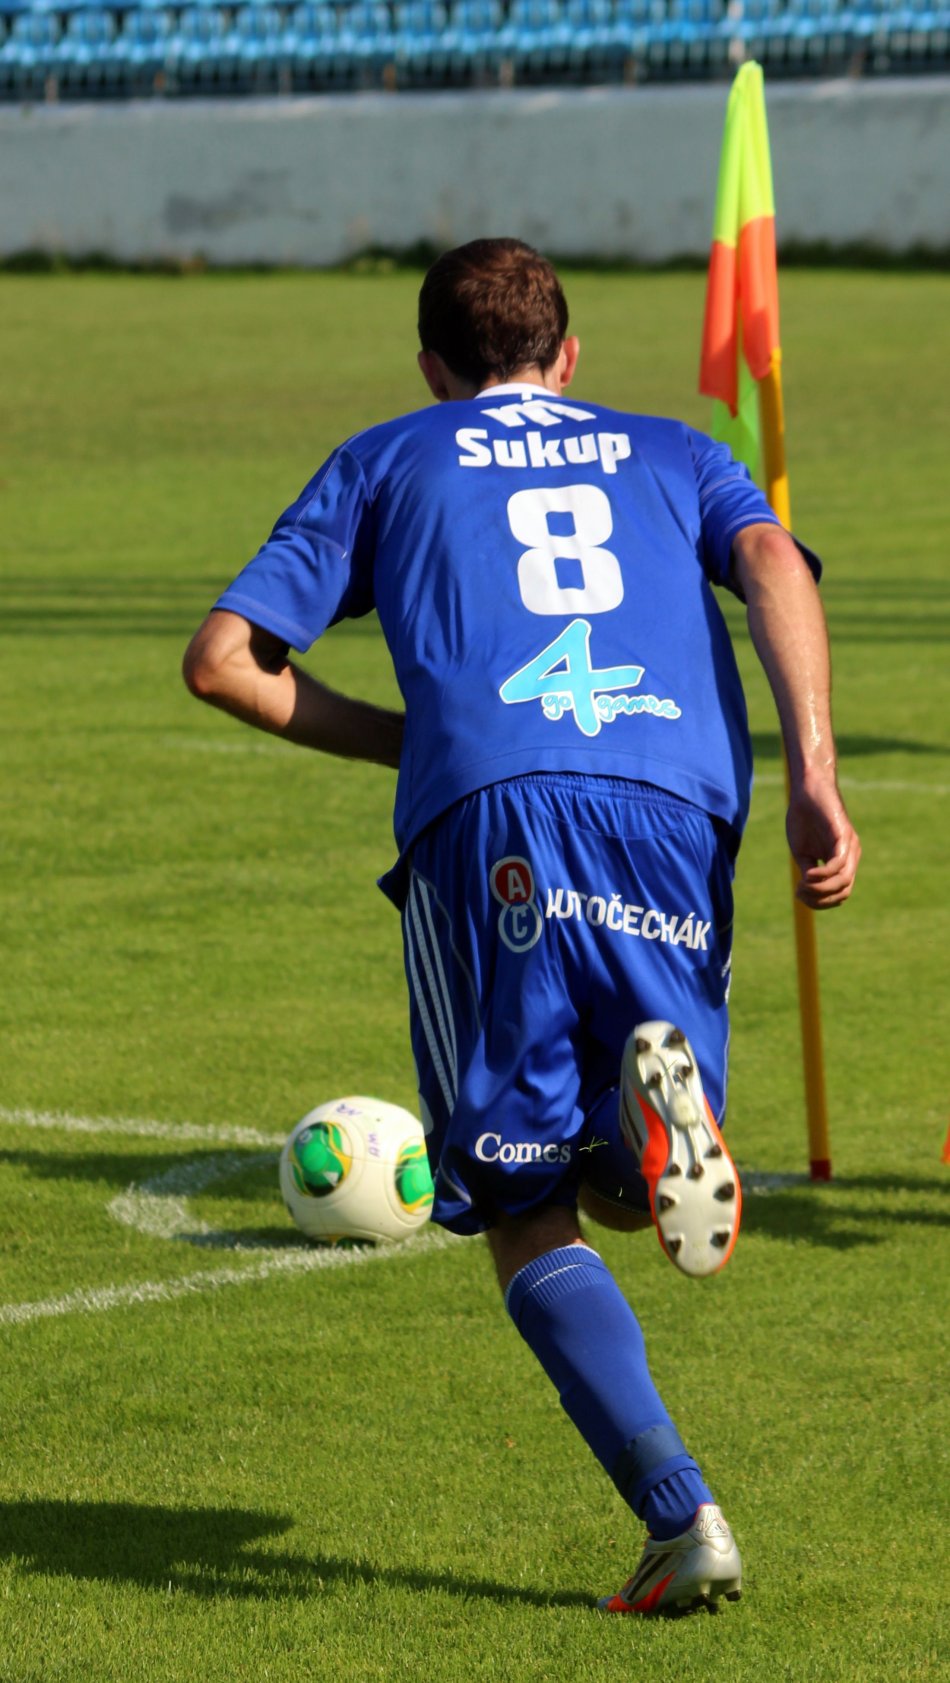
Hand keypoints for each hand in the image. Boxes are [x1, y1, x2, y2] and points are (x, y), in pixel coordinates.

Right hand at [786, 775, 860, 909]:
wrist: (807, 790)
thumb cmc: (804, 818)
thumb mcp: (803, 851)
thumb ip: (809, 870)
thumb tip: (809, 891)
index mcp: (843, 861)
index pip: (840, 894)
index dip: (820, 902)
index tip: (799, 895)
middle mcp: (851, 856)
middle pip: (843, 892)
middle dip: (820, 899)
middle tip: (799, 891)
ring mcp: (849, 846)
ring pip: (843, 882)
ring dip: (820, 889)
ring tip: (802, 884)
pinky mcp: (843, 836)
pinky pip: (838, 864)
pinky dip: (822, 875)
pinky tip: (808, 873)